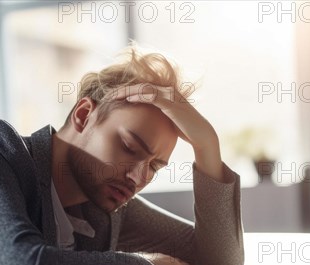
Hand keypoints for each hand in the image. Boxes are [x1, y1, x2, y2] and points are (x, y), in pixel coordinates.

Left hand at [109, 84, 224, 180]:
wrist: (200, 134)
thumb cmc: (185, 128)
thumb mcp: (168, 120)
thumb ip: (158, 115)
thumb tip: (145, 121)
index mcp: (166, 93)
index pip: (143, 87)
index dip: (128, 90)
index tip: (114, 96)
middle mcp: (168, 91)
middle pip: (141, 85)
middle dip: (124, 89)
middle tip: (109, 93)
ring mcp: (170, 96)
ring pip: (144, 88)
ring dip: (128, 91)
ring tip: (115, 95)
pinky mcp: (171, 103)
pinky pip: (152, 96)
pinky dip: (139, 96)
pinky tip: (129, 99)